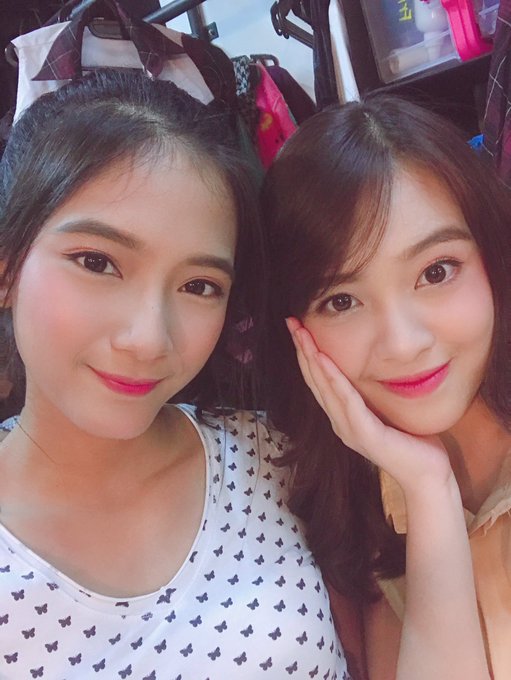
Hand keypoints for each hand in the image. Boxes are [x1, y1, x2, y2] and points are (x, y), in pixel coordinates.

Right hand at [287, 317, 452, 493]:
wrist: (427, 475)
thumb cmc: (412, 442)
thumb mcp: (386, 409)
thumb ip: (372, 393)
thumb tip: (372, 366)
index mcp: (343, 416)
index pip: (319, 380)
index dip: (306, 354)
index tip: (298, 327)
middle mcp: (340, 422)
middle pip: (314, 380)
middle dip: (302, 350)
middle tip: (291, 323)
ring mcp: (349, 429)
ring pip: (324, 387)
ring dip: (311, 359)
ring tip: (301, 335)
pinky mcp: (364, 434)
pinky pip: (346, 401)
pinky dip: (332, 379)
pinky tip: (323, 360)